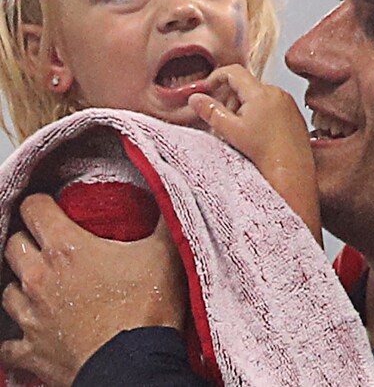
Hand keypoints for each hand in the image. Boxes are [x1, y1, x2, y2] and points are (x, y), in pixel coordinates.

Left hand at [0, 194, 186, 386]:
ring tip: (42, 283)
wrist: (134, 365)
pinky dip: (16, 335)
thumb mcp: (164, 252)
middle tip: (50, 242)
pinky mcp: (30, 351)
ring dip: (21, 282)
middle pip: (13, 244)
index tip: (52, 205)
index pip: (34, 209)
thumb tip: (170, 196)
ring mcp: (30, 316)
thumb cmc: (146, 306)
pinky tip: (30, 331)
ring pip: (6, 289)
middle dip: (28, 238)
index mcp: (66, 248)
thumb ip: (165, 220)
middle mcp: (40, 277)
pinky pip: (6, 343)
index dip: (41, 203)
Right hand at [188, 65, 320, 243]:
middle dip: (231, 99)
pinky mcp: (294, 112)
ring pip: (258, 95)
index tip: (208, 88)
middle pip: (245, 85)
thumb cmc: (265, 152)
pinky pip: (272, 103)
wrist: (291, 170)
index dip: (216, 77)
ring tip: (242, 130)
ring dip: (245, 107)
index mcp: (260, 93)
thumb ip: (210, 111)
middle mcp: (276, 92)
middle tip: (226, 120)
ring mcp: (287, 101)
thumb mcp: (230, 131)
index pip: (233, 72)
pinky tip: (257, 132)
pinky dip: (260, 112)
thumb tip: (195, 98)